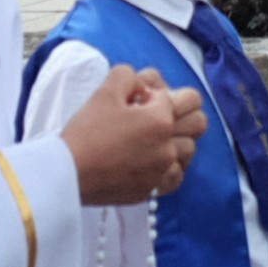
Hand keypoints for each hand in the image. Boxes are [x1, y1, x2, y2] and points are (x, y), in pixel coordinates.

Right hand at [62, 66, 208, 204]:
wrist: (69, 173)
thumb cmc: (87, 131)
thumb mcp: (105, 91)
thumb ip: (129, 76)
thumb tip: (141, 88)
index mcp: (160, 119)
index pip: (177, 96)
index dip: (157, 94)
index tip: (137, 101)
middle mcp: (168, 146)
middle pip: (199, 123)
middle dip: (182, 113)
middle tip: (157, 115)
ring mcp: (162, 170)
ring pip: (190, 151)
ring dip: (177, 140)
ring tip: (155, 139)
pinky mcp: (152, 190)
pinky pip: (176, 177)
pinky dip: (171, 168)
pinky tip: (156, 162)